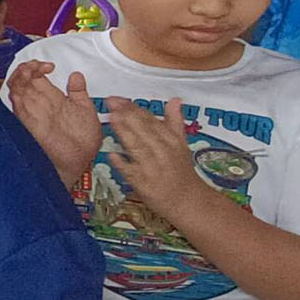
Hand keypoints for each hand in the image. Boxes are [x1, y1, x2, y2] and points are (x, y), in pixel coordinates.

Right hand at [6, 62, 100, 183]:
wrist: (77, 161)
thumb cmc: (81, 143)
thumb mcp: (86, 110)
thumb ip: (79, 93)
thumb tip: (76, 76)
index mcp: (52, 99)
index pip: (35, 77)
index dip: (38, 66)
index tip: (50, 66)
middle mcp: (39, 103)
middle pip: (22, 79)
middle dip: (27, 67)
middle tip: (39, 65)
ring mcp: (31, 110)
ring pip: (15, 86)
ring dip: (20, 74)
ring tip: (31, 69)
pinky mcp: (26, 118)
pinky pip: (15, 99)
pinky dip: (17, 86)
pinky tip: (26, 80)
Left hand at [106, 97, 210, 219]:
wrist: (188, 200)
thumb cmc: (181, 171)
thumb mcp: (181, 143)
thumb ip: (175, 121)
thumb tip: (175, 100)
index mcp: (171, 140)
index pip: (150, 120)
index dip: (133, 108)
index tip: (120, 99)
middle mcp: (163, 151)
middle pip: (143, 130)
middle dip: (127, 115)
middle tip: (111, 103)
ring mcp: (153, 167)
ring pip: (137, 146)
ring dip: (124, 132)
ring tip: (112, 118)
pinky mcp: (144, 183)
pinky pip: (131, 172)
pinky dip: (122, 164)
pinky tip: (112, 155)